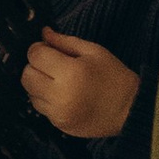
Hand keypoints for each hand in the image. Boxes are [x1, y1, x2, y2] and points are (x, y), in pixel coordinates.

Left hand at [20, 29, 140, 140]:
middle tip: (51, 65)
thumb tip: (44, 33)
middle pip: (27, 76)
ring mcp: (58, 113)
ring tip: (58, 81)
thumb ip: (65, 41)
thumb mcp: (94, 51)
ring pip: (30, 94)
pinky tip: (63, 95)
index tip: (47, 49)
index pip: (35, 56)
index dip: (38, 49)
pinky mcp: (59, 125)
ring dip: (39, 84)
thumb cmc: (115, 78)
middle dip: (35, 66)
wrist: (131, 111)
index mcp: (70, 72)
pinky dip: (46, 100)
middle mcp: (60, 95)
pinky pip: (41, 109)